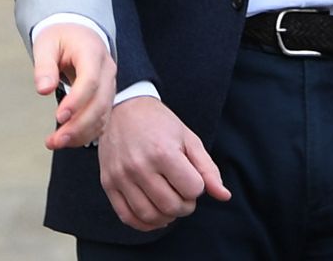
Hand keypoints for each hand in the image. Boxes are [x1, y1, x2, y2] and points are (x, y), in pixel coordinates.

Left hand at [32, 22, 116, 148]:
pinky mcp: (105, 98)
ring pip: (102, 115)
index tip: (58, 116)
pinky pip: (100, 120)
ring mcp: (109, 86)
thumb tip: (43, 89)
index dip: (76, 101)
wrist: (78, 33)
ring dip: (80, 134)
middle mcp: (106, 70)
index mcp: (93, 52)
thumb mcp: (46, 43)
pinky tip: (67, 140)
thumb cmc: (61, 37)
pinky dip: (85, 133)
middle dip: (78, 125)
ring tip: (56, 143)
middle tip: (56, 140)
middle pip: (99, 103)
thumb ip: (44, 66)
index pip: (90, 81)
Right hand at [98, 96, 229, 231]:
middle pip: (172, 206)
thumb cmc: (159, 123)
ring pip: (150, 215)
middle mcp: (139, 166)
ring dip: (167, 216)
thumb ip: (208, 169)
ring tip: (169, 203)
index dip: (197, 188)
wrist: (123, 108)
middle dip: (185, 206)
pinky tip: (154, 213)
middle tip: (183, 194)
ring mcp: (121, 176)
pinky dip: (144, 223)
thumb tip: (224, 196)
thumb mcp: (189, 139)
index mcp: (163, 152)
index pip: (192, 190)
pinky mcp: (108, 183)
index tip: (192, 178)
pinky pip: (127, 216)